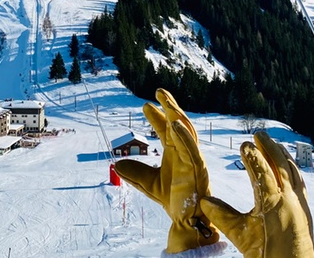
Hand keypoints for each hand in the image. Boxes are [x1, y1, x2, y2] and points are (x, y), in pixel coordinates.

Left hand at [115, 88, 220, 253]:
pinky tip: (174, 124)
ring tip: (166, 102)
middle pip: (178, 124)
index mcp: (176, 153)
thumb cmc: (174, 200)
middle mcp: (185, 152)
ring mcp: (193, 159)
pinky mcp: (198, 169)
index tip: (145, 106)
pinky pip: (192, 149)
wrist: (187, 221)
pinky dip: (184, 136)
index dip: (157, 117)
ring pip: (187, 132)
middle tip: (159, 91)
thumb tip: (116, 163)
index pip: (166, 130)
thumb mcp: (148, 184)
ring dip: (177, 115)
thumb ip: (134, 173)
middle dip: (170, 107)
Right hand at [201, 131, 313, 257]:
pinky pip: (300, 182)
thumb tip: (204, 202)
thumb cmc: (267, 256)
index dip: (252, 156)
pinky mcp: (305, 210)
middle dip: (270, 147)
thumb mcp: (241, 237)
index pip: (262, 171)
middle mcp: (289, 199)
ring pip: (293, 171)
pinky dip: (292, 169)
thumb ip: (223, 217)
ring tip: (274, 145)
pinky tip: (288, 169)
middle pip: (280, 165)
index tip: (243, 144)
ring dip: (282, 155)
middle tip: (259, 134)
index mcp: (272, 203)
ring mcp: (300, 204)